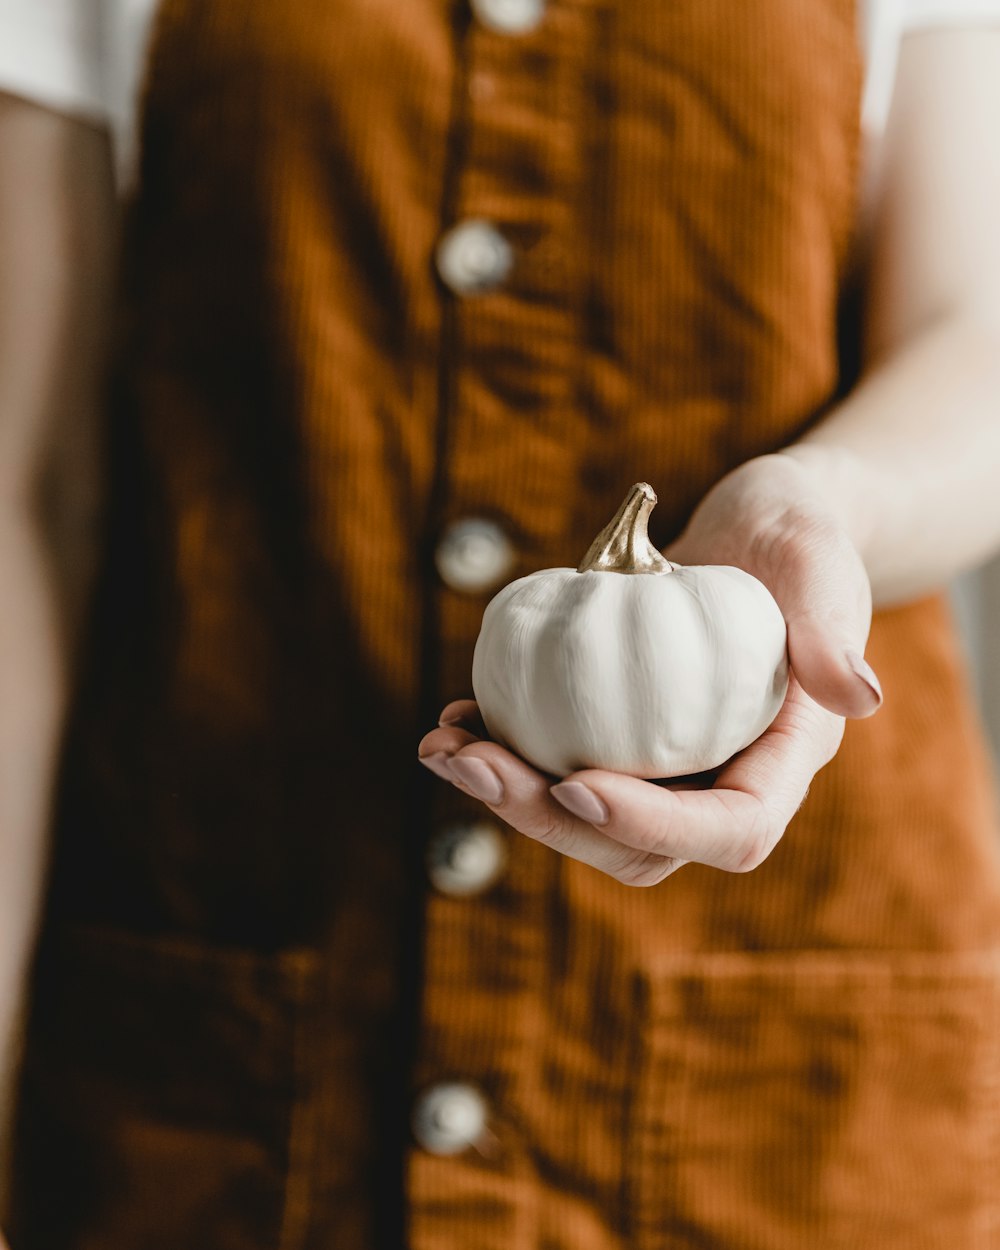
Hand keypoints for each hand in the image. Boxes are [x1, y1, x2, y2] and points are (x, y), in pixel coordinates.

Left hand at [418, 454, 881, 884]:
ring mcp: (665, 764)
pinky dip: (504, 748)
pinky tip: (456, 713)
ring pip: (583, 815)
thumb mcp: (819, 563)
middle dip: (547, 819)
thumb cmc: (797, 534)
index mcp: (781, 759)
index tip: (576, 786)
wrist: (754, 528)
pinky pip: (557, 763)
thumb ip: (832, 627)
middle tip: (471, 765)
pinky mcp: (618, 734)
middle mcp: (721, 778)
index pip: (731, 828)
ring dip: (508, 793)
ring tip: (442, 745)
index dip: (653, 824)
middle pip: (638, 843)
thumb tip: (857, 697)